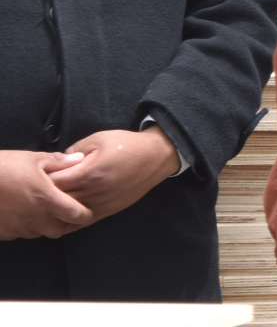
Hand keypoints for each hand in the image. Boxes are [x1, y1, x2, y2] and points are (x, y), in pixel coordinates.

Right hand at [0, 150, 91, 239]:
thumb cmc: (4, 166)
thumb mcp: (34, 159)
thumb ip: (60, 162)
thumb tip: (80, 159)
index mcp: (47, 200)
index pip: (76, 216)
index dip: (85, 215)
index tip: (87, 210)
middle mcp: (34, 218)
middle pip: (59, 231)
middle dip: (65, 223)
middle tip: (65, 211)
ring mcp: (17, 227)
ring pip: (39, 234)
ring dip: (44, 225)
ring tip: (42, 209)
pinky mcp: (3, 232)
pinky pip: (20, 233)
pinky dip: (25, 226)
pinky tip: (22, 212)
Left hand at [49, 127, 179, 224]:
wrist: (156, 156)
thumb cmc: (127, 144)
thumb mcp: (99, 138)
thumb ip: (75, 150)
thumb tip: (57, 162)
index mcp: (89, 172)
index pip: (53, 183)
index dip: (41, 179)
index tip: (36, 174)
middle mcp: (94, 192)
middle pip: (58, 201)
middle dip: (45, 196)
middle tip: (37, 190)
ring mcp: (101, 205)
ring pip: (68, 215)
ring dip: (55, 210)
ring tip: (46, 203)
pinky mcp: (108, 211)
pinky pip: (82, 222)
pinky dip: (69, 220)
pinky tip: (61, 215)